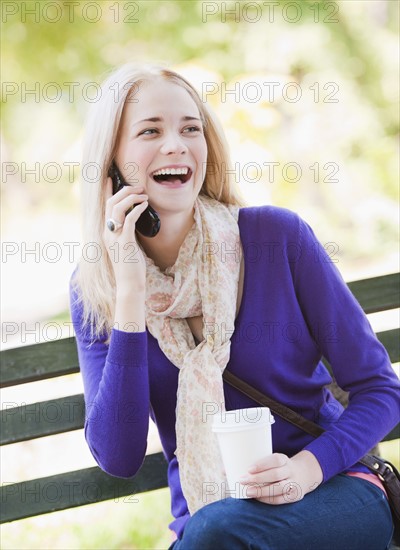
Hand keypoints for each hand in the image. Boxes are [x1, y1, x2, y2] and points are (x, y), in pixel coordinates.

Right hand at [103, 177, 147, 291]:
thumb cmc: (130, 266)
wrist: (129, 284)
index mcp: (107, 232)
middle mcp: (108, 233)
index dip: (107, 191)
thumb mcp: (126, 245)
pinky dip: (137, 209)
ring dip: (131, 197)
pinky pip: (129, 220)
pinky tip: (145, 205)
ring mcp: (115, 237)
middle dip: (124, 190)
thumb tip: (134, 219)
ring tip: (144, 195)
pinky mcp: (125, 242)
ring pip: (117, 208)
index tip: (110, 178)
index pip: (104, 207)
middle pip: (110, 203)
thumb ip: (126, 232)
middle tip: (139, 187)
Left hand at [239, 450, 322, 504]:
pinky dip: (268, 499)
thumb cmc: (278, 467)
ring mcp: (294, 484)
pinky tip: (258, 498)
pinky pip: (280, 499)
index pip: (275, 459)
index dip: (262, 464)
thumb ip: (253, 464)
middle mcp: (290, 470)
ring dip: (262, 491)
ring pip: (278, 488)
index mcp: (284, 459)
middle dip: (257, 478)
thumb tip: (224, 470)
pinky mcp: (294, 496)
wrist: (304, 474)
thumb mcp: (272, 461)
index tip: (248, 469)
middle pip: (275, 475)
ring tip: (247, 492)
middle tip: (242, 480)